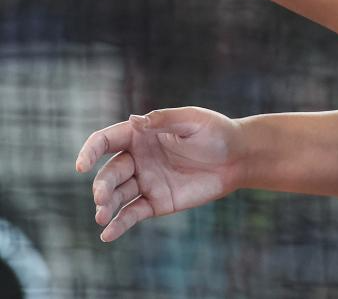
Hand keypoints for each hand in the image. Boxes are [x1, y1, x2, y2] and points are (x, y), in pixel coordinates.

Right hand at [76, 107, 247, 241]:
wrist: (237, 158)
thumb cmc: (215, 132)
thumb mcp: (191, 120)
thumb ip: (163, 121)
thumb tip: (134, 120)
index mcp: (142, 134)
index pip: (106, 140)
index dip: (90, 151)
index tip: (81, 166)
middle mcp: (138, 158)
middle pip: (109, 172)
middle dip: (101, 186)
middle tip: (101, 199)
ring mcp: (146, 181)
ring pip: (117, 195)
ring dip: (106, 206)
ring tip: (103, 216)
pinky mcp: (156, 202)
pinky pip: (132, 214)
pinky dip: (119, 224)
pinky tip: (108, 234)